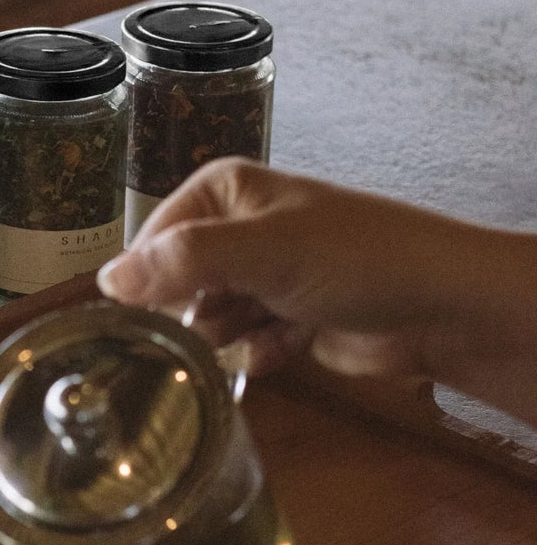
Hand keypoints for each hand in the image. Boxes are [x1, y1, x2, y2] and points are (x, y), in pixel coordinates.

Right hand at [96, 160, 536, 426]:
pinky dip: (259, 352)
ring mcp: (264, 274)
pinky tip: (284, 350)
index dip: (145, 281)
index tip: (141, 321)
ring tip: (259, 330)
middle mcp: (238, 228)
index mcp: (223, 192)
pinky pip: (244, 343)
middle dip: (189, 314)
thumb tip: (105, 282)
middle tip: (209, 328)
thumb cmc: (353, 259)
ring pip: (208, 319)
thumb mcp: (261, 251)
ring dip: (227, 336)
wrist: (439, 306)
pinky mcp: (286, 317)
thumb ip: (181, 263)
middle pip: (176, 283)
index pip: (151, 239)